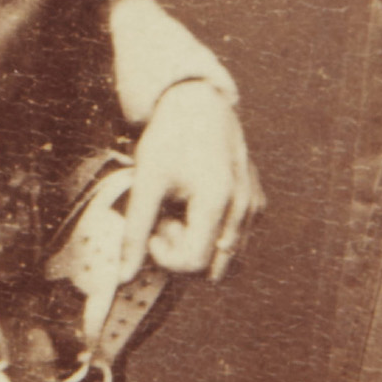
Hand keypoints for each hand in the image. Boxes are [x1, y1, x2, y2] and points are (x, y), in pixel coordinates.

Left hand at [119, 81, 263, 280]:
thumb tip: (124, 278)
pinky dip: (214, 234)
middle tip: (168, 218)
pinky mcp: (257, 204)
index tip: (153, 229)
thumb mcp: (146, 183)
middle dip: (184, 252)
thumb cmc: (170, 139)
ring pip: (226, 259)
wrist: (199, 104)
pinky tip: (198, 205)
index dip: (165, 256)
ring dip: (200, 245)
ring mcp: (255, 207)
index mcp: (217, 202)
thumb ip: (135, 233)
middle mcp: (244, 209)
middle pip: (212, 269)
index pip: (193, 264)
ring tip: (183, 211)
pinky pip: (236, 240)